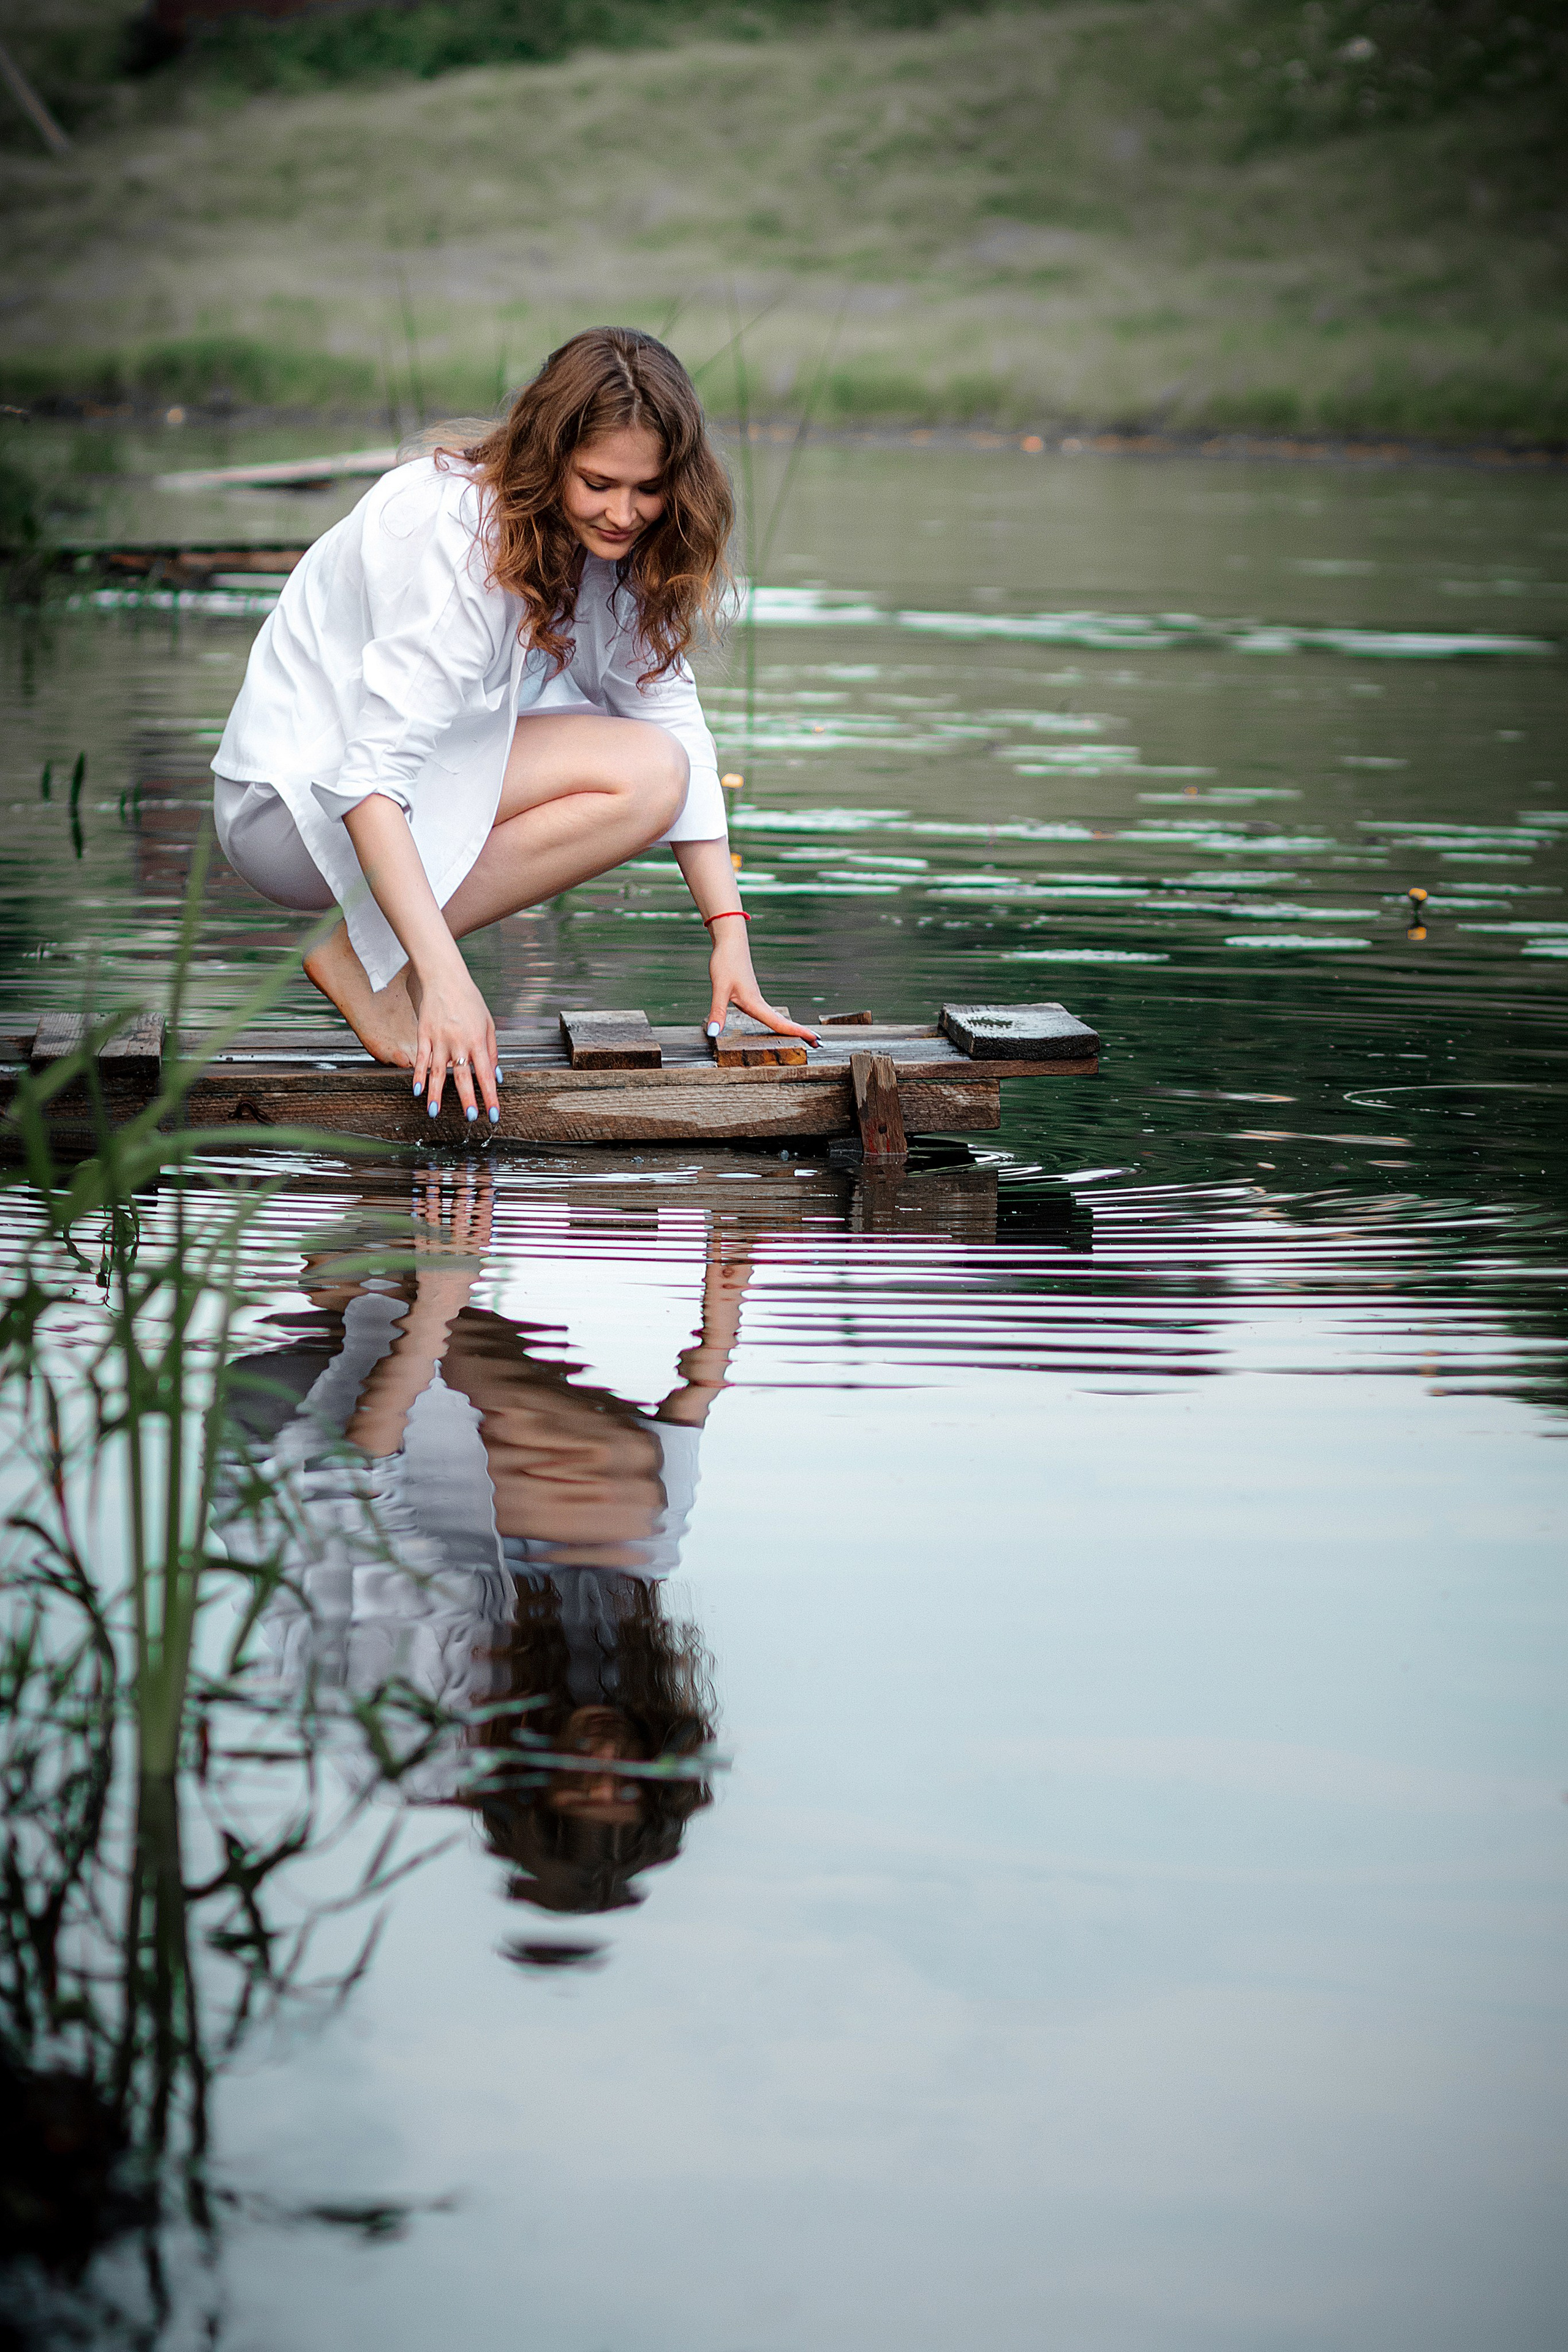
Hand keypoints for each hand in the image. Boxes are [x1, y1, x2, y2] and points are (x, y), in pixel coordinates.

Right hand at [411, 957, 499, 1122]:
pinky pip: (421, 1059)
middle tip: (470, 1117)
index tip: (493, 1114)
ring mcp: (439, 1039)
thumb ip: (492, 1051)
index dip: (490, 1096)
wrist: (445, 979)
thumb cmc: (470, 1001)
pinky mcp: (424, 1035)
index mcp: (478, 1040)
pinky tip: (418, 1090)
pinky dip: (419, 1076)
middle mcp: (459, 1042)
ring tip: (434, 1112)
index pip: (486, 1074)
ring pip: (438, 1072)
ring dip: (436, 1094)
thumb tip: (497, 1076)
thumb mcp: (489, 1024)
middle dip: (467, 1099)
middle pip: (463, 1076)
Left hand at [704, 922, 819, 1044]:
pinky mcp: (751, 995)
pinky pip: (768, 1013)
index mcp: (755, 1002)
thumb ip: (718, 1011)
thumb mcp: (720, 988)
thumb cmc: (726, 962)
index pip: (779, 1023)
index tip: (815, 1040)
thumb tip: (714, 1033)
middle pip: (783, 1022)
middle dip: (801, 1033)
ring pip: (777, 1018)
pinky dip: (778, 1022)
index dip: (798, 1033)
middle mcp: (759, 1002)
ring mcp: (756, 999)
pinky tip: (777, 1025)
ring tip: (804, 1038)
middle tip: (818, 1044)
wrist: (730, 942)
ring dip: (790, 1029)